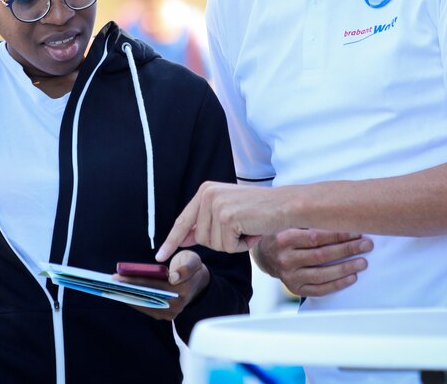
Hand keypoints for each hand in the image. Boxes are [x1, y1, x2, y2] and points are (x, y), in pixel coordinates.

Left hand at [114, 250, 210, 320]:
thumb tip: (173, 278)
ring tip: (111, 287)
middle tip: (110, 282)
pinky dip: (132, 300)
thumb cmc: (191, 268)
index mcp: (183, 290)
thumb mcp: (193, 261)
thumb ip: (185, 268)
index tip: (118, 277)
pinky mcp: (164, 315)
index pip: (154, 285)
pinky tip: (120, 293)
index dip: (134, 281)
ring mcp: (169, 313)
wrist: (198, 283)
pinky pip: (145, 308)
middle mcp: (176, 305)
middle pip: (146, 296)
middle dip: (127, 289)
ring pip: (144, 304)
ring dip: (127, 296)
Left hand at [156, 182, 288, 259]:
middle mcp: (207, 194)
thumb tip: (183, 239)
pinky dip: (242, 246)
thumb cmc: (260, 211)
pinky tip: (252, 231)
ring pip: (214, 245)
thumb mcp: (227, 213)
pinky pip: (228, 247)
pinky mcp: (227, 217)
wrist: (286, 205)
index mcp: (205, 191)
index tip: (160, 255)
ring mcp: (216, 205)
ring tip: (248, 228)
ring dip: (233, 244)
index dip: (172, 241)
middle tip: (241, 228)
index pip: (183, 221)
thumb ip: (205, 224)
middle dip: (222, 242)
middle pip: (202, 239)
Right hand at [254, 229, 371, 296]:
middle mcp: (285, 259)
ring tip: (363, 262)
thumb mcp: (289, 223)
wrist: (264, 255)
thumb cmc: (282, 234)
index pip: (315, 237)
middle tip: (366, 245)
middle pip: (321, 255)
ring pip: (322, 274)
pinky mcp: (295, 289)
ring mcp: (289, 276)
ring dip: (346, 268)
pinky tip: (352, 277)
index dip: (338, 234)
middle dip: (347, 249)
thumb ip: (309, 221)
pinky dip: (338, 284)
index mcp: (283, 239)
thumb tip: (342, 216)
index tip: (356, 231)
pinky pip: (320, 289)